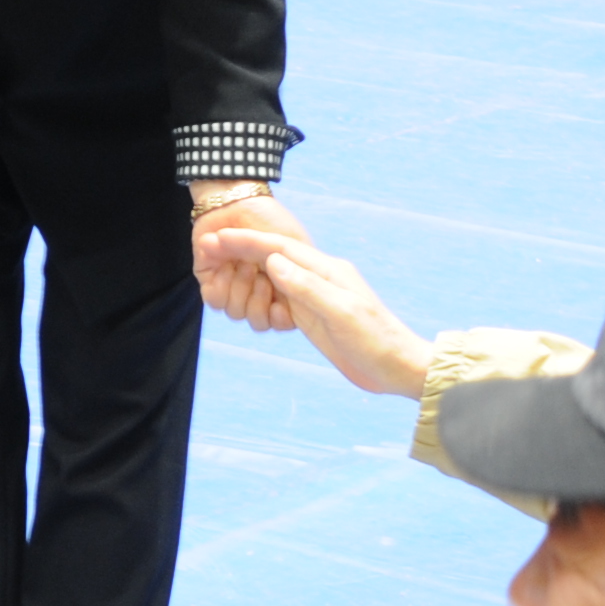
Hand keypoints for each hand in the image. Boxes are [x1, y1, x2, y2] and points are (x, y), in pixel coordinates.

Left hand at [186, 187, 304, 328]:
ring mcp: (233, 287)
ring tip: (244, 265)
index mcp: (279, 287)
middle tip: (261, 275)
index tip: (281, 306)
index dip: (281, 318)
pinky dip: (222, 287)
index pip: (280, 320)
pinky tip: (226, 268)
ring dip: (241, 289)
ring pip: (236, 312)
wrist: (238, 199)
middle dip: (260, 300)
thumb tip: (301, 306)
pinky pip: (215, 300)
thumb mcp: (296, 246)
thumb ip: (301, 275)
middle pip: (258, 321)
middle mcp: (256, 292)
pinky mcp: (210, 280)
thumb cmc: (271, 220)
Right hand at [203, 226, 433, 398]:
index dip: (247, 241)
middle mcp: (321, 278)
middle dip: (240, 251)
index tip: (217, 237)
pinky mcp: (315, 316)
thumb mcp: (342, 314)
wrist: (398, 368)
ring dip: (246, 269)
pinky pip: (280, 296)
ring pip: (274, 275)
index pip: (280, 248)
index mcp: (328, 270)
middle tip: (206, 250)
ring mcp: (317, 296)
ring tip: (218, 268)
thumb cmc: (377, 341)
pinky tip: (245, 293)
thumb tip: (275, 262)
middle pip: (273, 257)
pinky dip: (259, 291)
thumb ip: (308, 287)